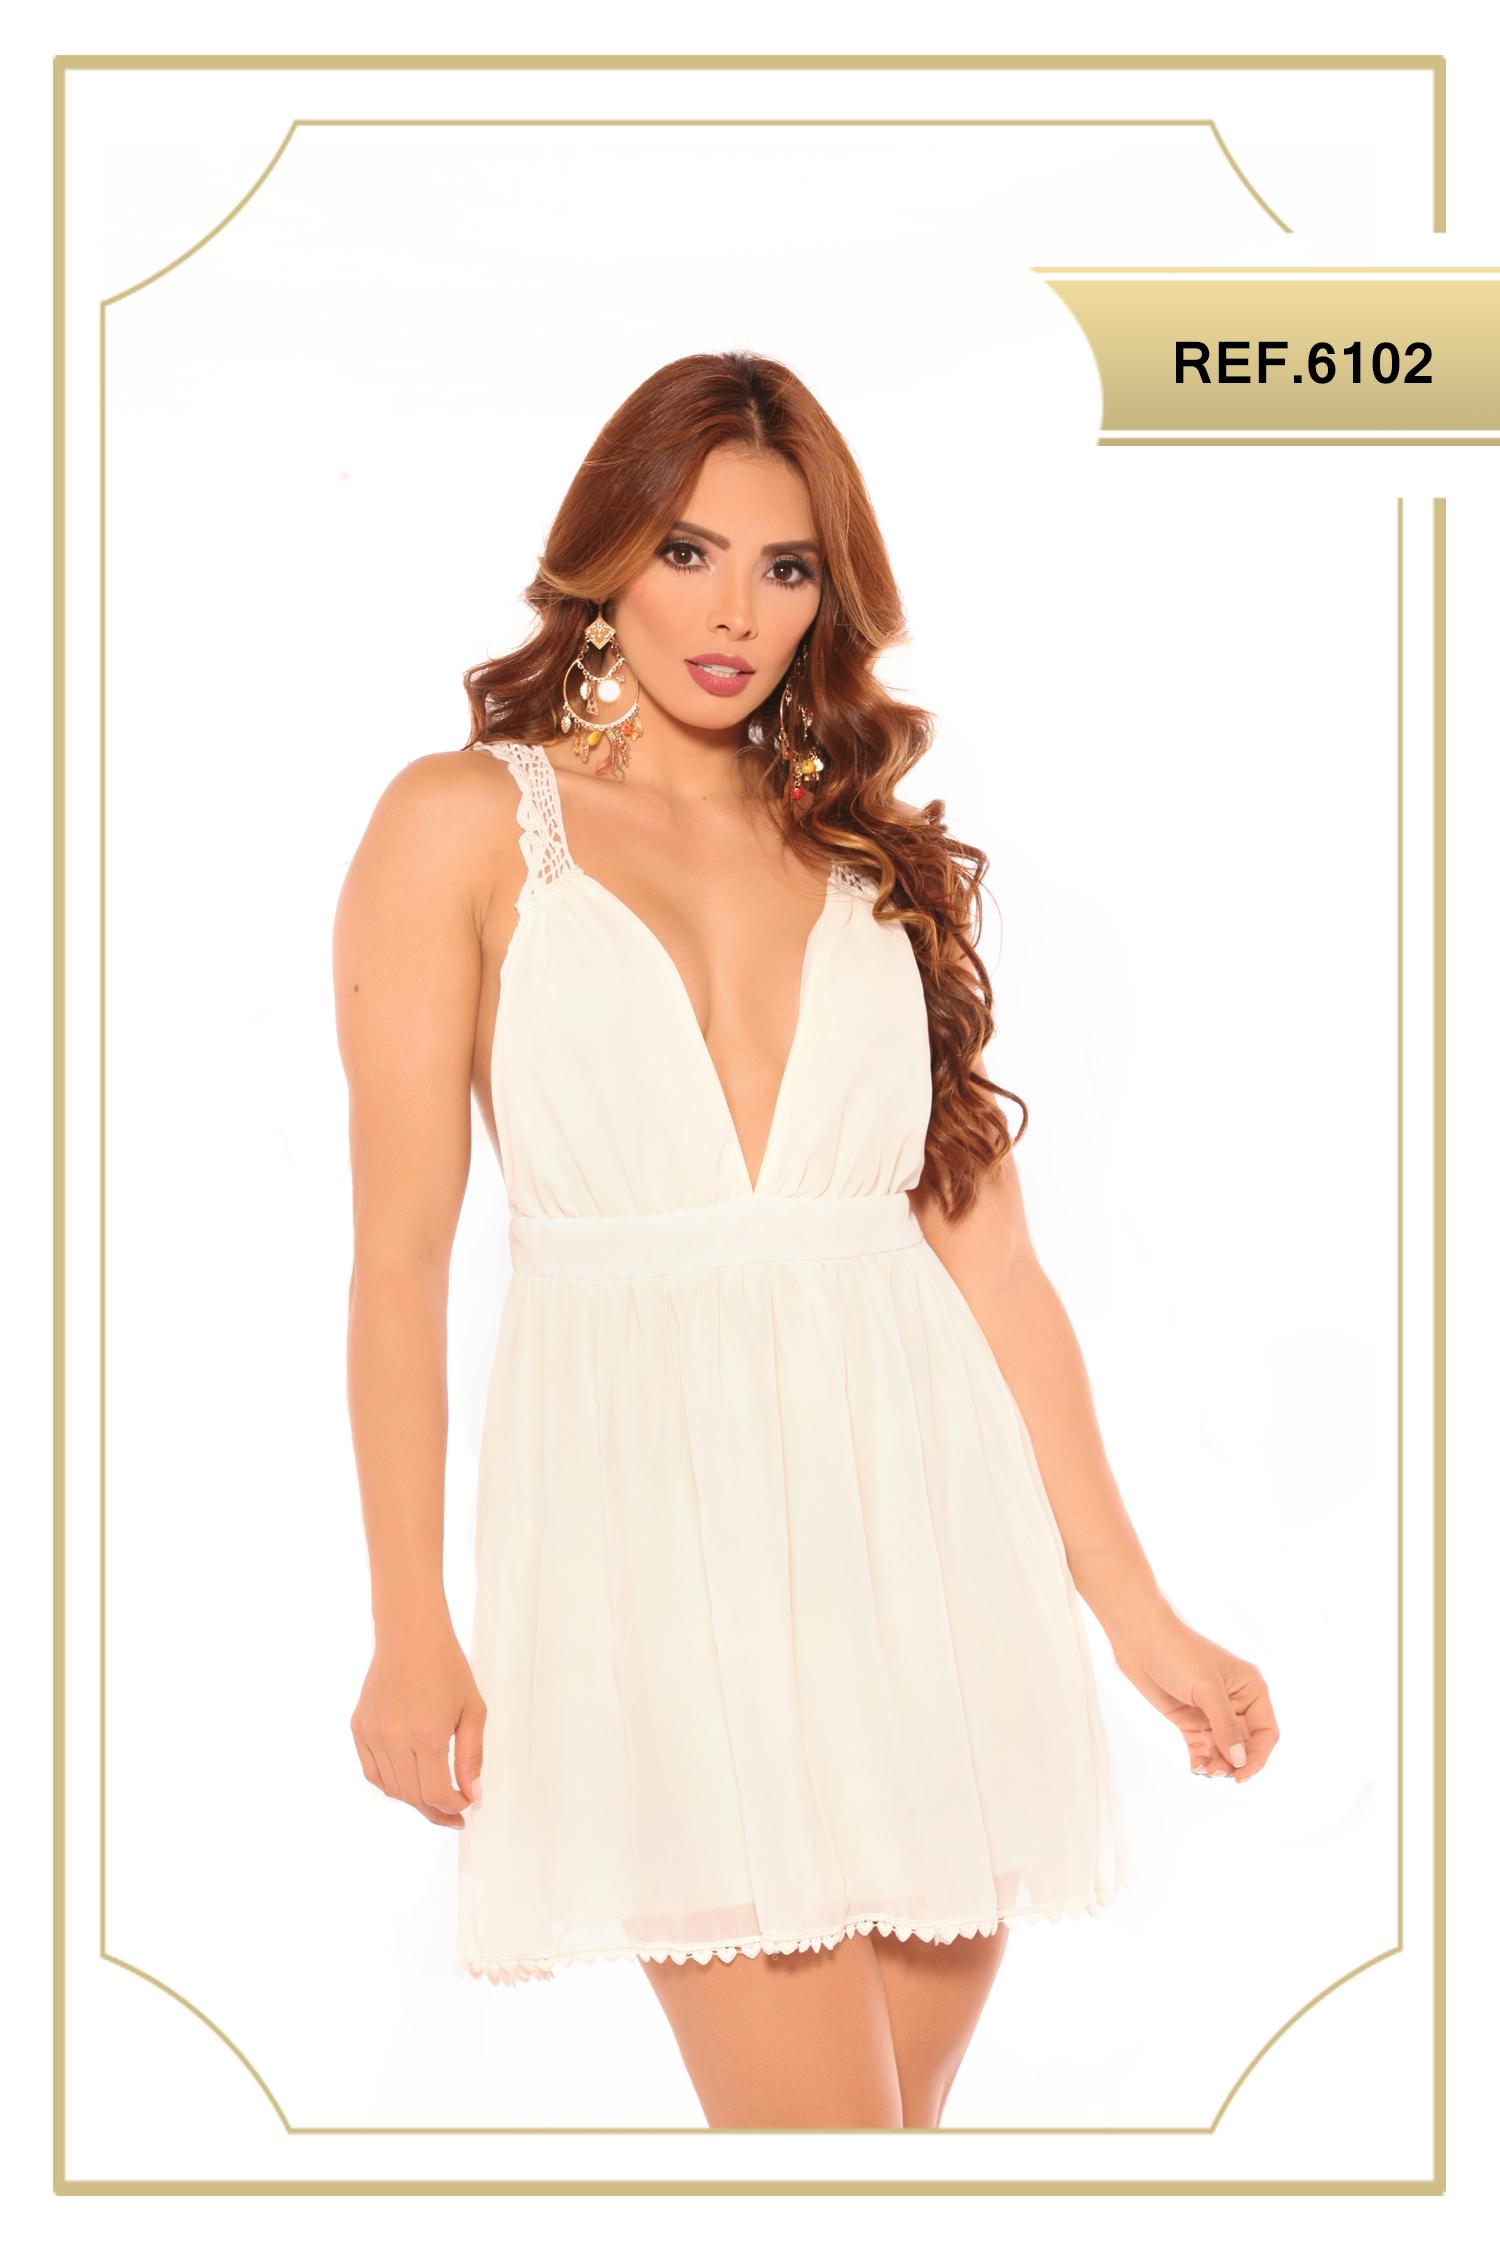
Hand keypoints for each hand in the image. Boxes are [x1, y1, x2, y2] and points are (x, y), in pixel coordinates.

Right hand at [349, 1617, 485, 1828]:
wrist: (410, 1634)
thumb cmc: (446, 1667)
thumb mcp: (473, 1710)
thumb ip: (472, 1757)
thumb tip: (472, 1794)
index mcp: (425, 1734)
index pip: (434, 1793)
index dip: (452, 1807)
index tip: (466, 1806)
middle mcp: (393, 1737)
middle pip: (412, 1796)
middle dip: (435, 1809)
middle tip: (453, 1813)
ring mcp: (372, 1733)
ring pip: (390, 1788)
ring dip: (413, 1799)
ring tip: (433, 1796)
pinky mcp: (359, 1727)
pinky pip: (372, 1771)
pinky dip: (390, 1783)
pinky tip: (408, 1781)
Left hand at [1107, 1609, 1278, 1783]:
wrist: (1139, 1639)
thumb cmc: (1178, 1653)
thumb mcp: (1206, 1689)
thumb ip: (1225, 1726)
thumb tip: (1240, 1761)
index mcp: (1250, 1689)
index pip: (1265, 1732)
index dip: (1257, 1757)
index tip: (1240, 1775)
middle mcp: (1236, 1703)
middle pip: (1246, 1746)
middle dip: (1234, 1763)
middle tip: (1216, 1773)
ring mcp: (1212, 1713)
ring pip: (1225, 1751)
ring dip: (1218, 1765)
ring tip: (1203, 1770)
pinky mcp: (1191, 1720)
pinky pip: (1204, 1748)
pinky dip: (1202, 1761)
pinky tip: (1195, 1767)